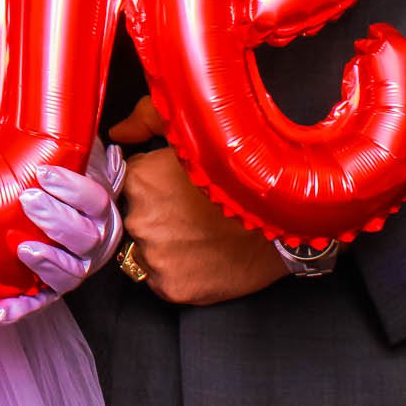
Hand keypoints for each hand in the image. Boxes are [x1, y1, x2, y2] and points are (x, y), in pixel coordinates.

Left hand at [0, 141, 124, 325]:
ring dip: (47, 264)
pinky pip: (39, 302)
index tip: (47, 174)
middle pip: (84, 238)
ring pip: (69, 274)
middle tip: (28, 200)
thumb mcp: (80, 152)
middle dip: (57, 220)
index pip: (97, 201)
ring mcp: (76, 267)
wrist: (82, 213)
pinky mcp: (52, 287)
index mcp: (103, 208)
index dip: (74, 189)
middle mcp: (95, 242)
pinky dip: (19, 310)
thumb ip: (73, 133)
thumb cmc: (74, 178)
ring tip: (24, 250)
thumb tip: (60, 99)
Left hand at [111, 96, 285, 304]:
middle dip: (158, 215)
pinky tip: (203, 257)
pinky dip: (178, 271)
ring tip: (201, 235)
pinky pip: (160, 279)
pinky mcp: (171, 287)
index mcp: (140, 179)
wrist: (286, 223)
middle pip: (135, 217)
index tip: (176, 190)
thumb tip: (119, 131)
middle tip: (193, 213)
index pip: (130, 184)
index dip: (154, 186)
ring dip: (166, 245)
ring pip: (147, 250)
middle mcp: (140, 218)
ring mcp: (155, 256)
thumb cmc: (244, 175)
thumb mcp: (197, 132)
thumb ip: (147, 119)